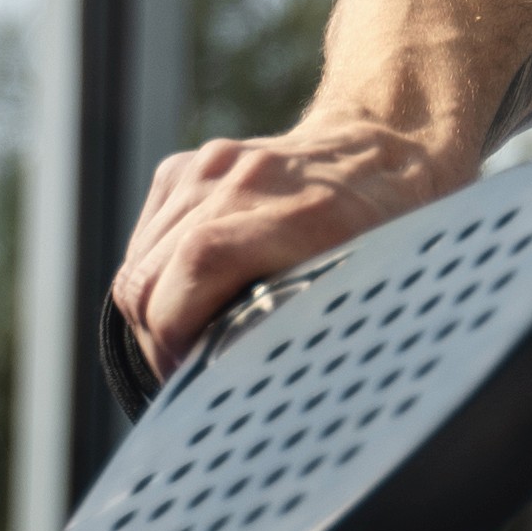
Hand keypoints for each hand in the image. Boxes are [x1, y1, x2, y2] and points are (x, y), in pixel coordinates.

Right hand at [108, 118, 439, 387]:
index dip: (178, 333)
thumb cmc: (392, 228)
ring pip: (139, 264)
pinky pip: (144, 239)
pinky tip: (187, 298)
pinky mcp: (188, 167)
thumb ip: (323, 323)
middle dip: (159, 340)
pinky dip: (154, 277)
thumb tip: (274, 383)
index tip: (191, 376)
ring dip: (152, 314)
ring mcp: (211, 168)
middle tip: (189, 374)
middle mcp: (247, 180)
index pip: (198, 264)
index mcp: (303, 212)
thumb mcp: (378, 282)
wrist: (382, 147)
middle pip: (151, 276)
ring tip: (190, 342)